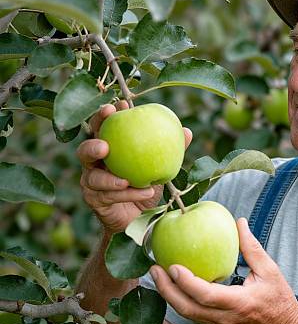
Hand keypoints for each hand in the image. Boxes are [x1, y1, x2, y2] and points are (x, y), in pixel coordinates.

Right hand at [77, 101, 192, 234]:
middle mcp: (95, 162)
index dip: (106, 116)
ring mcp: (91, 182)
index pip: (103, 127)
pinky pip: (109, 196)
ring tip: (127, 180)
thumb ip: (171, 148)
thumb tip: (187, 132)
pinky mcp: (94, 200)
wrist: (140, 217)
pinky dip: (128, 194)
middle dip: (93, 145)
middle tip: (106, 145)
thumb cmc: (148, 186)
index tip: (119, 106)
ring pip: (94, 177)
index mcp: (109, 147)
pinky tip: (145, 192)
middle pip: (84, 149)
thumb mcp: (160, 166)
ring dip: (112, 179)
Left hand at [149, 218, 297, 323]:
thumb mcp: (270, 270)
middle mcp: (224, 318)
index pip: (205, 295)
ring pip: (186, 314)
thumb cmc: (279, 299)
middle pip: (187, 308)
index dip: (186, 282)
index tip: (173, 265)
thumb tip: (239, 222)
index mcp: (239, 303)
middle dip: (167, 289)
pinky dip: (179, 300)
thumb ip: (252, 247)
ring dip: (169, 295)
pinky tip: (173, 285)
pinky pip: (192, 314)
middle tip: (154, 268)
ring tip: (158, 274)